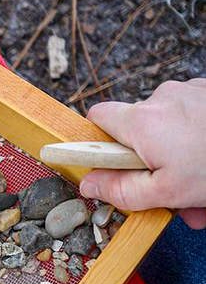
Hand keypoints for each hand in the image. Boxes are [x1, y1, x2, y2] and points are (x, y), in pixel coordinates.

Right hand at [79, 79, 205, 228]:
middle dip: (152, 163)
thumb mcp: (167, 193)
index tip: (109, 163)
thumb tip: (89, 185)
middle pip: (138, 130)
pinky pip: (192, 118)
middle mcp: (162, 97)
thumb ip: (121, 190)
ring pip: (169, 128)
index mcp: (143, 121)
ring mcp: (190, 91)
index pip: (98, 118)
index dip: (99, 142)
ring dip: (178, 156)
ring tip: (201, 182)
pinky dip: (197, 140)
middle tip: (171, 191)